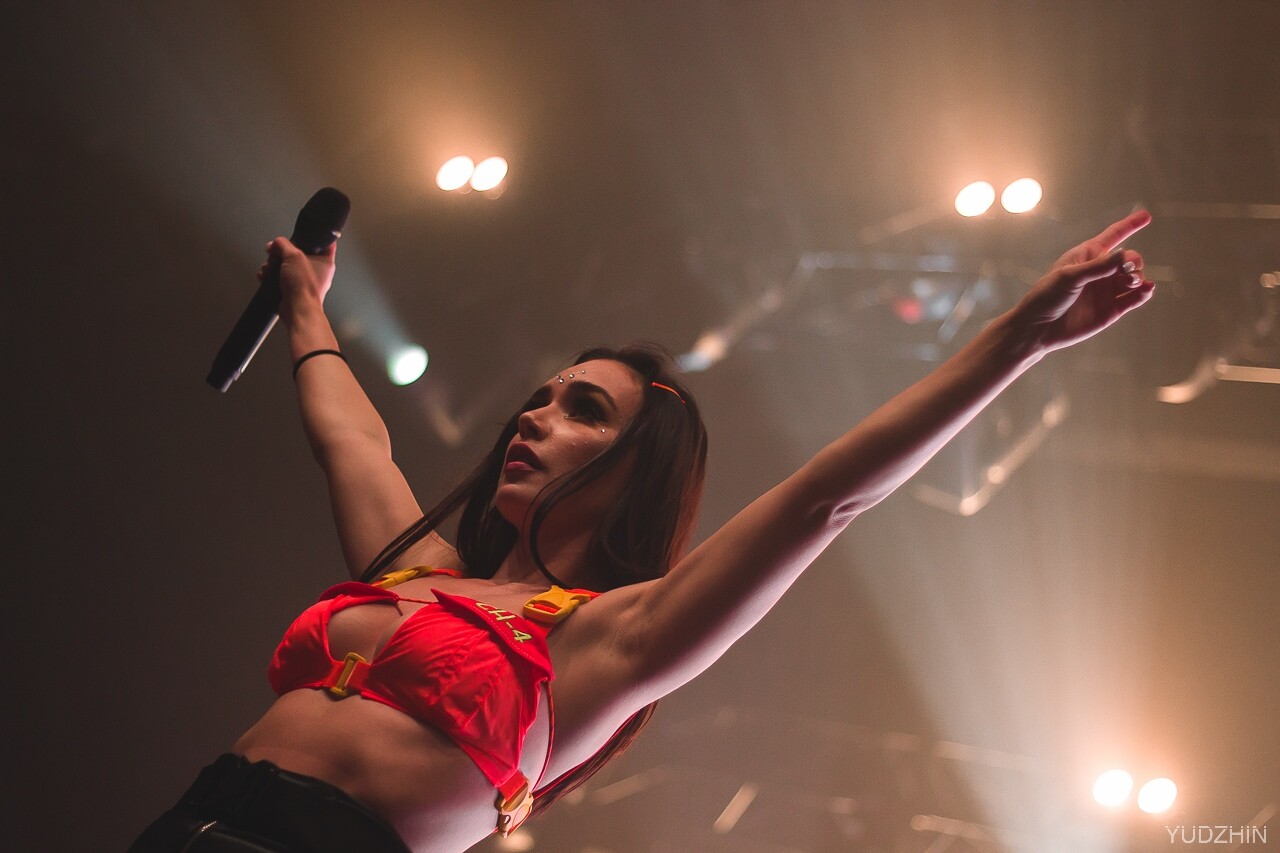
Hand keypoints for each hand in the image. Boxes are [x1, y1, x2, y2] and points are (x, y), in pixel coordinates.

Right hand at [259, 236, 336, 323]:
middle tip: (276, 253)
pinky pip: (280, 278)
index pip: (324, 242)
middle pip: (298, 253)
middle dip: (283, 253)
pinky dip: (271, 276)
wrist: (297, 310)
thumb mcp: (293, 256)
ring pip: (287, 265)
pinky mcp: (293, 289)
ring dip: (274, 264)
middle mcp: (317, 271)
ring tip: (269, 266)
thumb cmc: (304, 288)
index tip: (302, 234)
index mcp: (325, 261)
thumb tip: (275, 244)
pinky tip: (265, 275)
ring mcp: (304, 281)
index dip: (312, 236)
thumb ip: (282, 245)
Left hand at [1014, 210, 1154, 354]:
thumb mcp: (1068, 277)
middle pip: (1128, 259)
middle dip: (1133, 260)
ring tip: (1132, 281)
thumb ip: (1098, 267)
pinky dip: (1144, 293)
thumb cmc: (1046, 297)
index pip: (1113, 236)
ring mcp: (1107, 291)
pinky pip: (1135, 298)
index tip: (1146, 216)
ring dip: (1138, 276)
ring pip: (1134, 278)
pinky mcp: (1112, 309)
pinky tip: (1147, 289)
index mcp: (1087, 256)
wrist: (1038, 329)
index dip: (1130, 225)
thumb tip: (1124, 254)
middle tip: (1127, 269)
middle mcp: (1100, 272)